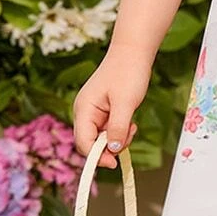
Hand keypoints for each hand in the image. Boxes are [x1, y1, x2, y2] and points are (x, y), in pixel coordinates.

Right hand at [73, 43, 151, 168]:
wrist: (133, 52)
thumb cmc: (128, 72)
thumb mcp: (125, 103)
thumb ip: (117, 128)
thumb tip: (112, 150)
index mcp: (83, 109)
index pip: (83, 143)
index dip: (97, 157)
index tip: (114, 163)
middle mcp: (84, 112)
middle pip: (91, 143)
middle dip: (109, 146)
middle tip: (129, 135)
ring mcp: (93, 112)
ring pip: (102, 138)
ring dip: (117, 138)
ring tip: (131, 124)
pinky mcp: (103, 111)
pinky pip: (108, 130)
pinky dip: (120, 130)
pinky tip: (130, 121)